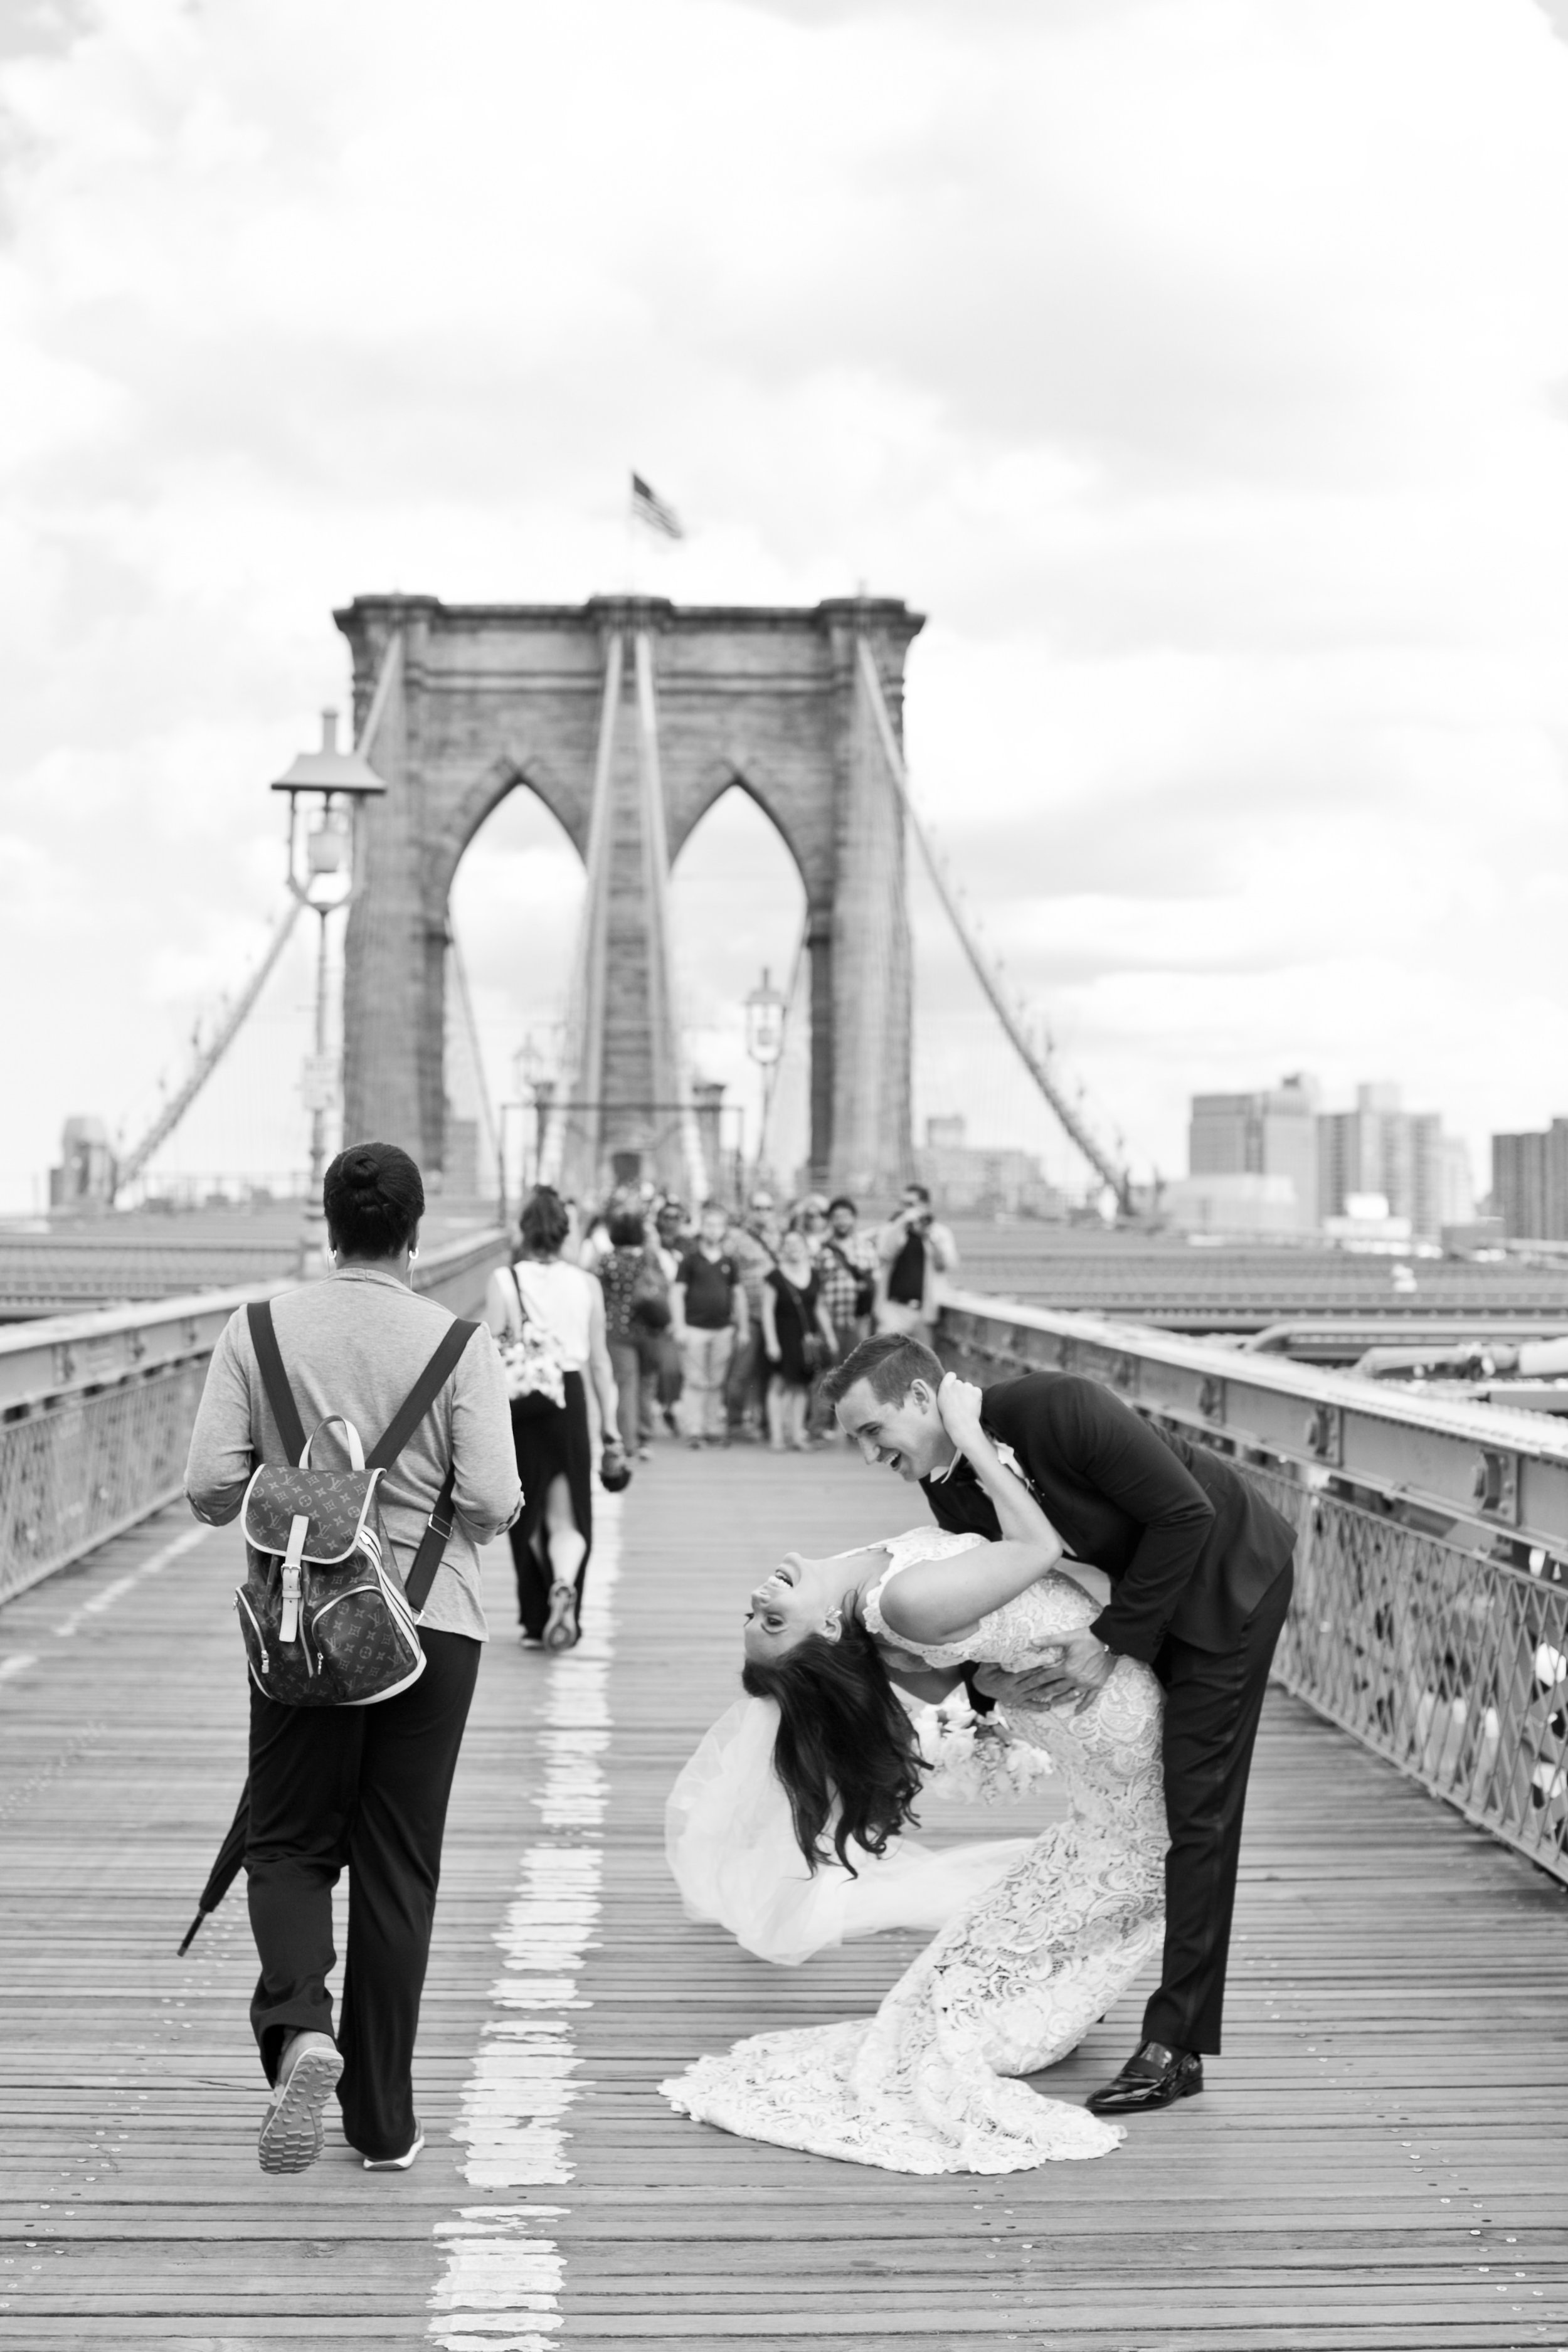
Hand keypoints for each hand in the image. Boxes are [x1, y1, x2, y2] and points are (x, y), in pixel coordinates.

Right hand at [936, 1372, 984, 1445]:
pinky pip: (977, 1391)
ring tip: (966, 1407)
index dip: (953, 1381)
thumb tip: (950, 1389)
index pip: (951, 1375)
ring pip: (969, 1387)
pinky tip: (972, 1406)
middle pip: (961, 1383)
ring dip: (969, 1394)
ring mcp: (967, 1386)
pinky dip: (976, 1397)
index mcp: (944, 1387)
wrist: (961, 1425)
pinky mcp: (976, 1391)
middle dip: (962, 1390)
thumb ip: (946, 1393)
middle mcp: (956, 1384)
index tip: (954, 1388)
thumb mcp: (941, 1403)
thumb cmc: (949, 1419)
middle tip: (961, 1403)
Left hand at [973, 1631, 1114, 1715]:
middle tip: (1034, 1696)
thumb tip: (1032, 1641)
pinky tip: (1076, 1712)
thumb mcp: (1067, 1637)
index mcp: (1067, 1668)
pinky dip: (1082, 1706)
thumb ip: (1049, 1641)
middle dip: (1043, 1692)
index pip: (1046, 1677)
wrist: (1109, 1641)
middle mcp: (1076, 1679)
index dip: (1035, 1681)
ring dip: (1060, 1700)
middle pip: (1056, 1688)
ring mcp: (1087, 1684)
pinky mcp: (1097, 1685)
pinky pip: (1089, 1699)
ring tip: (1051, 1704)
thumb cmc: (1087, 1638)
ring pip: (1070, 1696)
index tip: (1025, 1686)